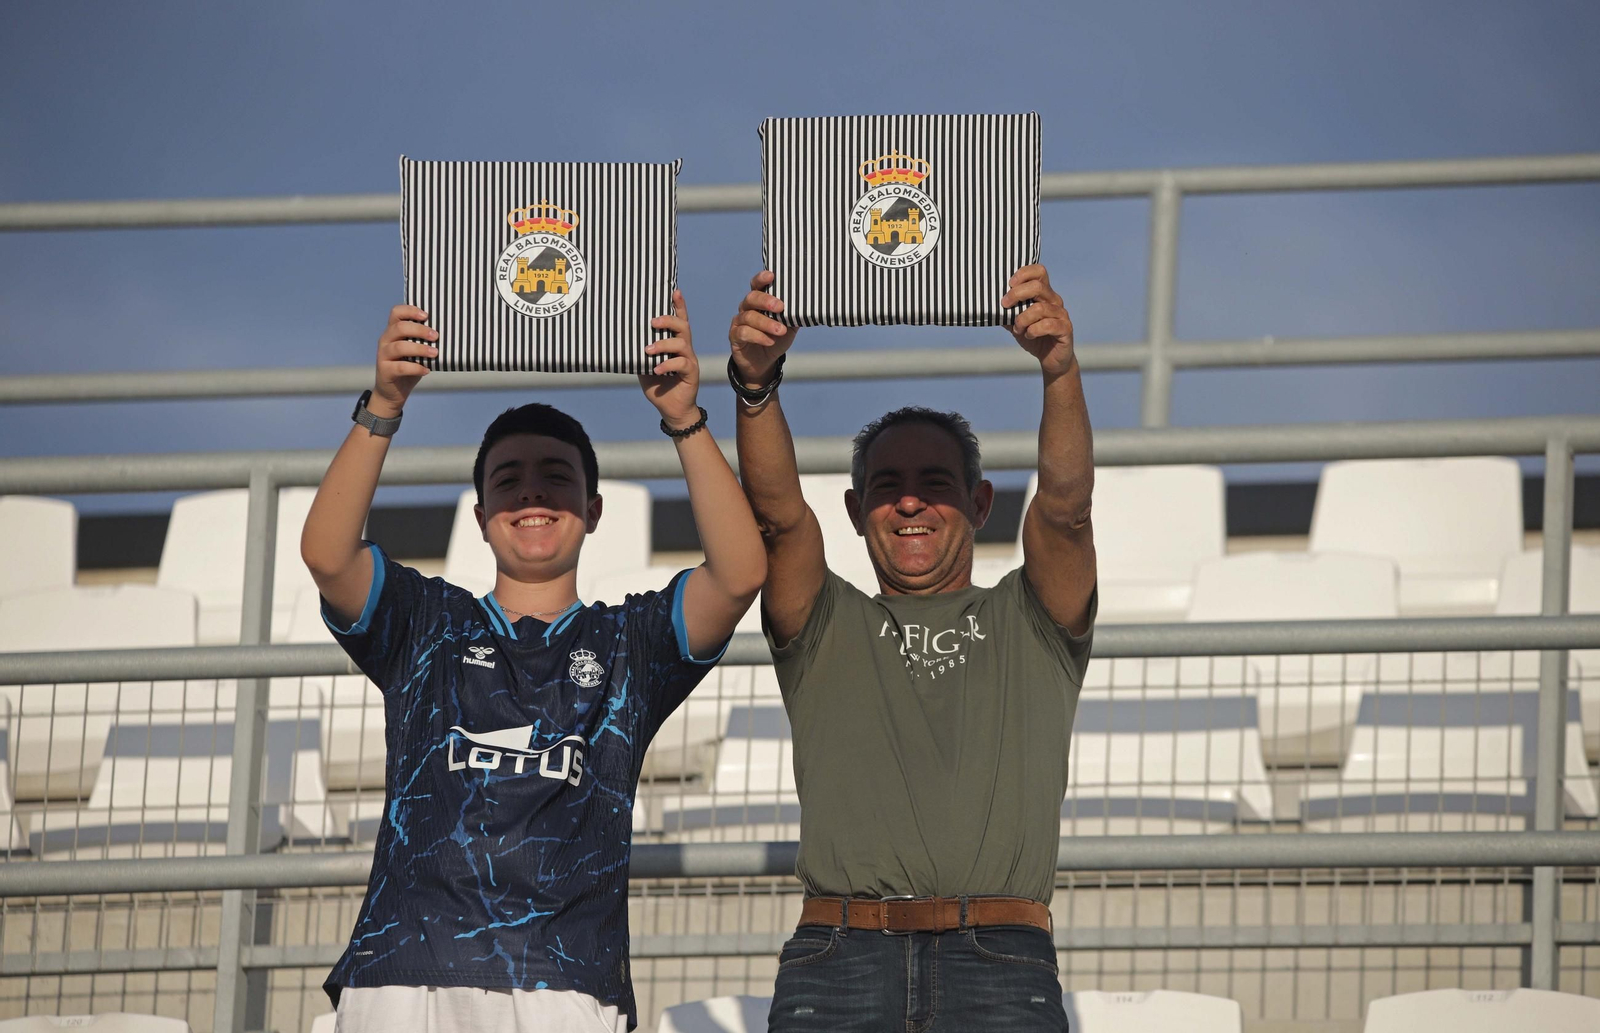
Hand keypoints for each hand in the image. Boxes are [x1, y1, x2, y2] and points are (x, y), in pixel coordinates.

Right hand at [372, 304, 437, 416]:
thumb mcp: (417, 351)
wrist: (393, 391)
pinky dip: (416, 368)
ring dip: (420, 349)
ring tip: (435, 353)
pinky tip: (427, 370)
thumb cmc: (409, 366)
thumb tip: (448, 334)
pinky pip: (401, 367)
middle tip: (436, 336)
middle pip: (400, 328)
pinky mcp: (385, 370)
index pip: (396, 312)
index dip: (410, 310)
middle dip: (420, 330)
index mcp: (393, 330)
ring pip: (400, 347)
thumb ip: (424, 340)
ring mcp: (383, 355)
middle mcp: (385, 340)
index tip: (426, 315)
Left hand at [640, 290, 701, 428]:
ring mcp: (689, 360)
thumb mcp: (643, 365)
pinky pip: (681, 363)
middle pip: (682, 326)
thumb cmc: (657, 385)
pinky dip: (667, 364)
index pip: (679, 320)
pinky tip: (656, 369)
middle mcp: (684, 348)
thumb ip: (638, 352)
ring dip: (663, 344)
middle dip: (668, 320)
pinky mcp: (691, 373)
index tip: (675, 291)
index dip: (679, 305)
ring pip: (682, 343)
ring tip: (647, 350)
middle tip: (652, 322)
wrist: (670, 409)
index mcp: (674, 343)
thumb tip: (621, 339)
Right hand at [728, 270, 796, 386]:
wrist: (764, 362)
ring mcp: (739, 321)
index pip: (757, 285)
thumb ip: (794, 315)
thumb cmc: (776, 338)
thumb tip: (808, 305)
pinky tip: (769, 341)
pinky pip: (744, 332)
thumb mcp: (789, 326)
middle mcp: (747, 308)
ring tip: (780, 330)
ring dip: (766, 323)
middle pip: (752, 298)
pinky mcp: (735, 336)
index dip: (762, 278)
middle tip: (780, 307)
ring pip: (749, 317)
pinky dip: (758, 336)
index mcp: (759, 301)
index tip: (772, 275)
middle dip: (766, 300)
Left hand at [1003, 265, 1075, 376]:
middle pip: (1038, 286)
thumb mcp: (1015, 323)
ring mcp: (1061, 314)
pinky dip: (1033, 330)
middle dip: (1017, 294)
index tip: (1009, 284)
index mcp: (1044, 294)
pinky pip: (1047, 325)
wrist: (1050, 360)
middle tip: (1005, 304)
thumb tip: (988, 305)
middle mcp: (1054, 301)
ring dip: (1022, 319)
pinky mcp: (1065, 328)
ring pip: (1039, 308)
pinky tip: (1028, 335)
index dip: (1024, 273)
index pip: (1039, 272)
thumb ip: (1006, 313)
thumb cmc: (1033, 337)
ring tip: (1017, 329)